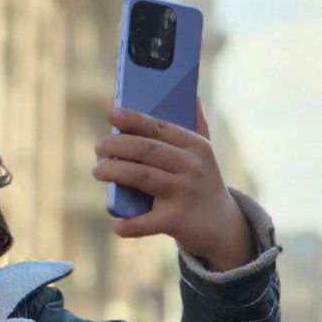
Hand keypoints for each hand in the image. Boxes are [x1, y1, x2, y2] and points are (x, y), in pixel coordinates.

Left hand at [92, 99, 253, 270]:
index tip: (111, 113)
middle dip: (117, 145)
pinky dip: (128, 223)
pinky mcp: (177, 221)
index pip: (160, 127)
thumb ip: (197, 125)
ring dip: (114, 171)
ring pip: (141, 177)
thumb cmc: (203, 184)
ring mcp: (185, 194)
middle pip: (147, 150)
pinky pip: (145, 221)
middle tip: (99, 148)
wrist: (223, 228)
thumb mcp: (204, 154)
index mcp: (196, 147)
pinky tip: (116, 223)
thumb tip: (192, 94)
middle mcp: (192, 167)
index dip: (133, 119)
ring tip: (97, 170)